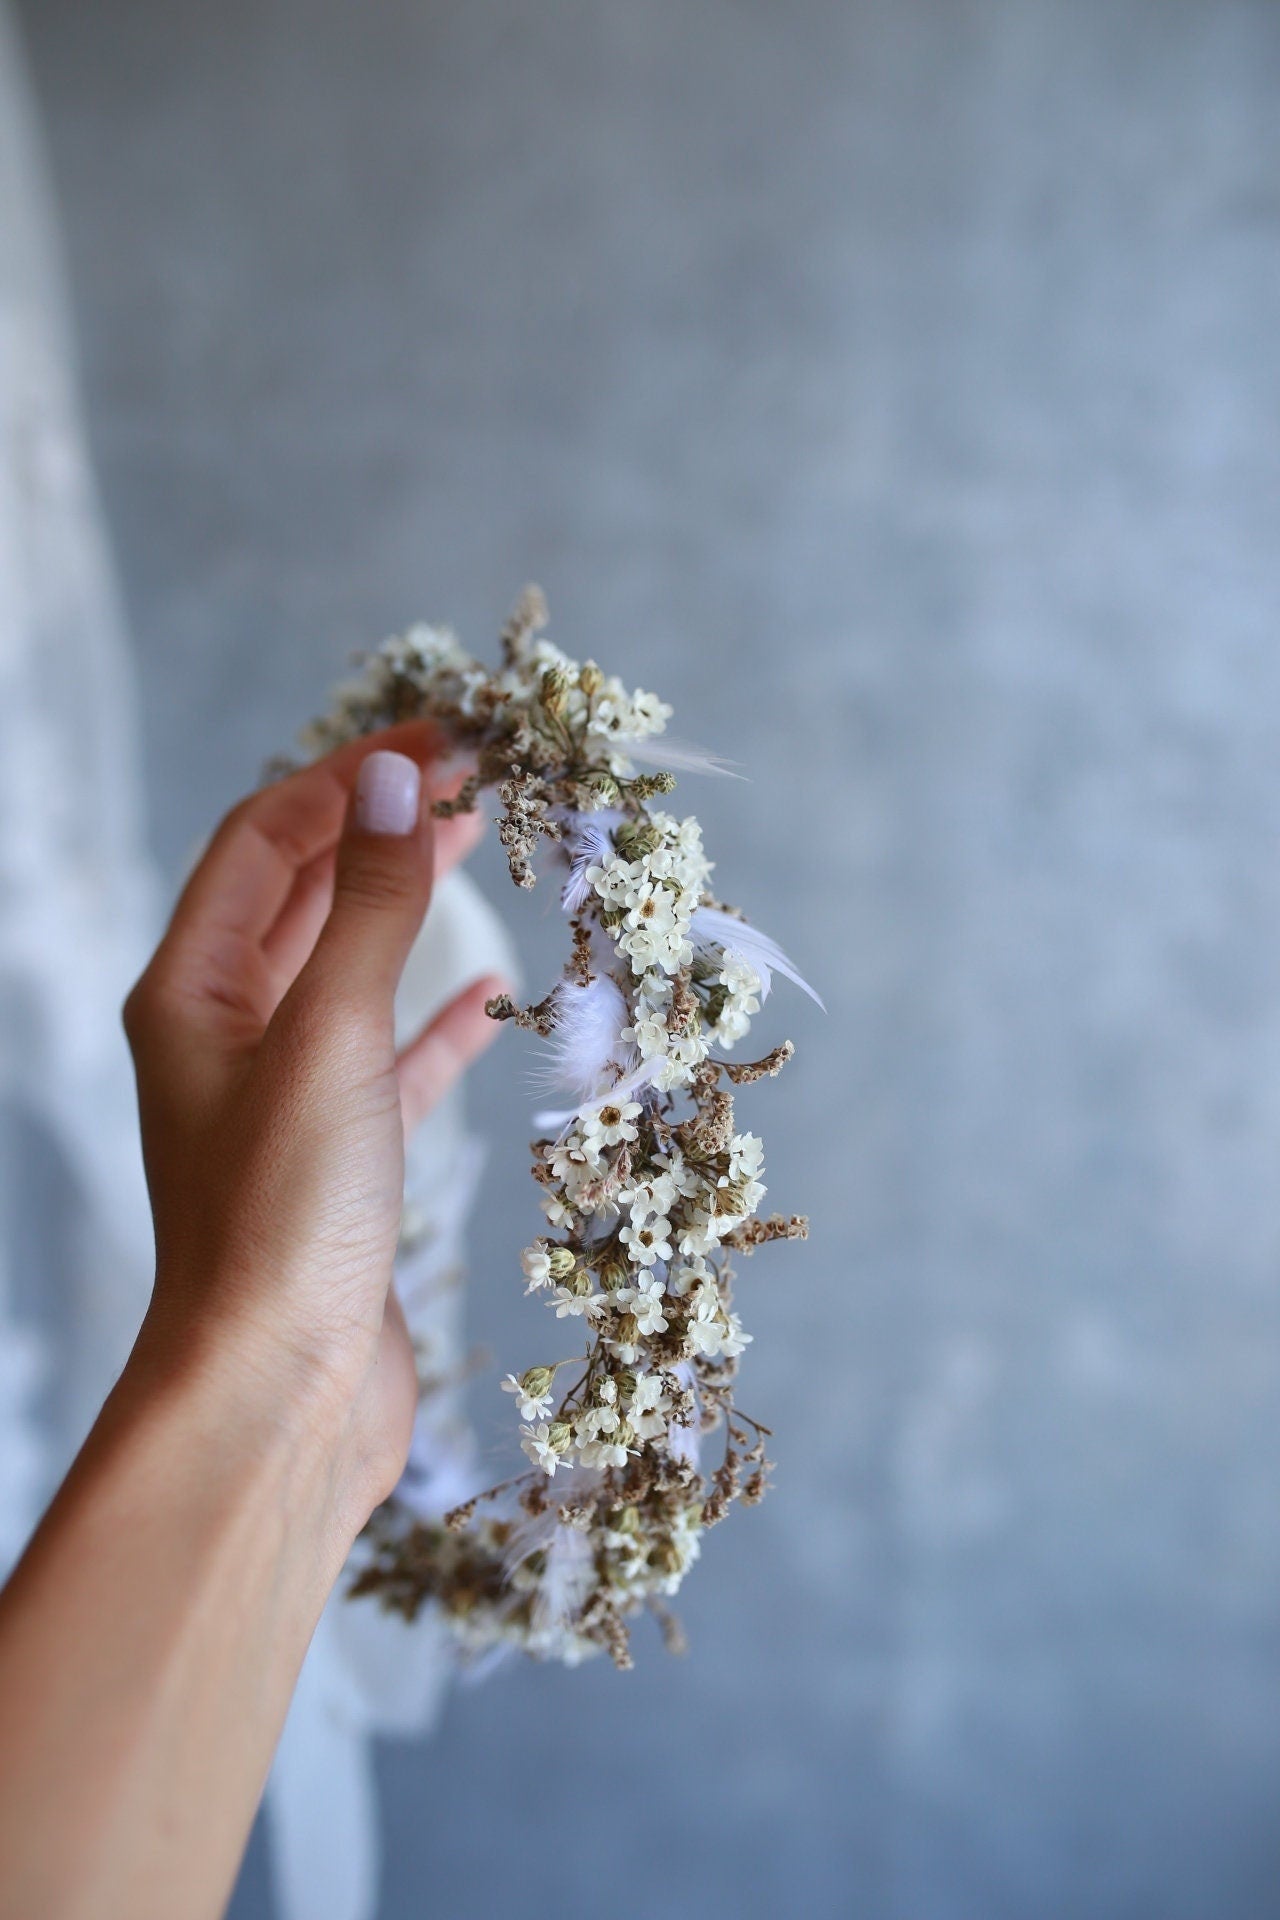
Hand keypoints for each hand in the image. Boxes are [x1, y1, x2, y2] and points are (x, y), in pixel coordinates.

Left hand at [122, 723, 507, 1530]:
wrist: (280, 1399)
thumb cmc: (283, 1221)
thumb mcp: (329, 1040)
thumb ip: (368, 908)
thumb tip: (393, 778)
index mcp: (190, 991)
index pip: (264, 839)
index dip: (347, 776)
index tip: (443, 739)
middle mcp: (225, 1034)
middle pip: (302, 892)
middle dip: (378, 825)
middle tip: (473, 776)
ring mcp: (283, 1097)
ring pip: (348, 968)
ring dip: (407, 903)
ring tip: (479, 843)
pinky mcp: (342, 1157)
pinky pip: (390, 1057)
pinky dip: (437, 1016)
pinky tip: (491, 990)